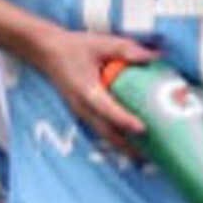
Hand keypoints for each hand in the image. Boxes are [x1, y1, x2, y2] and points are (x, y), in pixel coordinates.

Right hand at [29, 26, 147, 145]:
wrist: (47, 52)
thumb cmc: (74, 47)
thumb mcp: (102, 44)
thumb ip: (127, 50)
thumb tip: (155, 57)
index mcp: (86, 90)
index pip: (106, 108)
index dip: (124, 119)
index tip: (142, 128)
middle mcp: (82, 106)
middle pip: (106, 132)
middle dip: (127, 146)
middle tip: (150, 156)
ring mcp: (81, 112)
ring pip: (103, 135)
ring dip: (123, 147)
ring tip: (145, 158)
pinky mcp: (84, 113)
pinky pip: (101, 130)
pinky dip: (116, 139)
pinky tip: (132, 145)